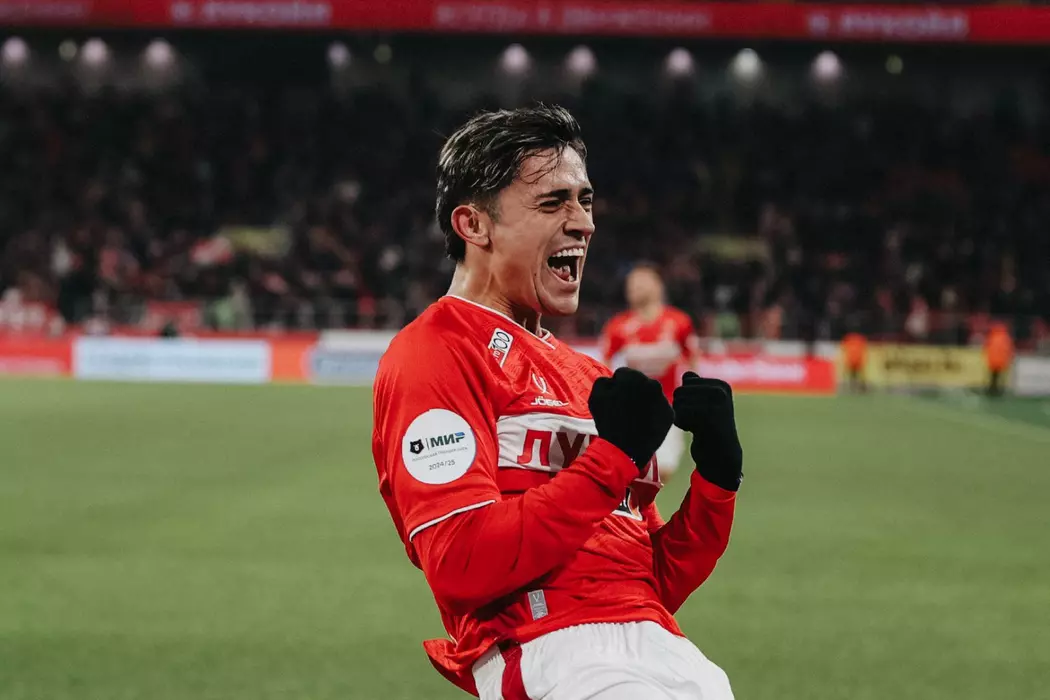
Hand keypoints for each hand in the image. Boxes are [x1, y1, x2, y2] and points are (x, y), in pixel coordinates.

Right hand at [589, 367, 673, 469]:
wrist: (624, 450)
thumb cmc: (608, 422)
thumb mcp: (596, 396)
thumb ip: (604, 381)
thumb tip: (613, 379)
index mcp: (633, 376)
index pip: (623, 374)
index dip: (616, 386)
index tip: (614, 399)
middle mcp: (652, 384)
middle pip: (640, 383)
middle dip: (633, 391)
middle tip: (624, 408)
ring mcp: (663, 400)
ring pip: (651, 395)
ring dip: (644, 401)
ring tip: (634, 418)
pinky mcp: (670, 415)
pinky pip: (660, 409)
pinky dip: (653, 414)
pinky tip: (643, 424)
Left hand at [672, 372, 742, 490]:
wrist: (720, 455)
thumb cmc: (708, 427)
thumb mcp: (704, 403)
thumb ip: (695, 387)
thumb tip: (687, 375)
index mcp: (722, 385)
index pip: (686, 381)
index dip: (686, 398)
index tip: (700, 410)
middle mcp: (721, 392)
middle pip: (680, 391)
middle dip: (681, 407)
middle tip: (696, 421)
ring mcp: (716, 405)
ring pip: (678, 403)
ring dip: (681, 417)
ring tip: (697, 425)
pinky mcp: (707, 419)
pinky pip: (680, 415)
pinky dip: (681, 424)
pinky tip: (695, 431)